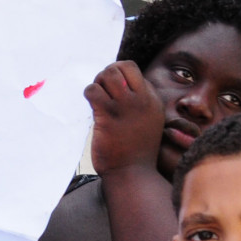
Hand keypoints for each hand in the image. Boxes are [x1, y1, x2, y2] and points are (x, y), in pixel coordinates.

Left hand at [85, 60, 165, 176]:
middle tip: (102, 91)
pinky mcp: (108, 116)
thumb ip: (139, 102)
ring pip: (107, 74)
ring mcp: (125, 107)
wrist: (133, 174)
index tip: (111, 88)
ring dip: (97, 83)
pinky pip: (93, 91)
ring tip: (97, 99)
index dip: (117, 73)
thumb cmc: (136, 151)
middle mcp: (141, 99)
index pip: (132, 69)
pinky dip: (89, 94)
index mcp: (151, 99)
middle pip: (120, 66)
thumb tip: (119, 86)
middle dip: (106, 74)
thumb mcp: (148, 121)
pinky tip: (92, 107)